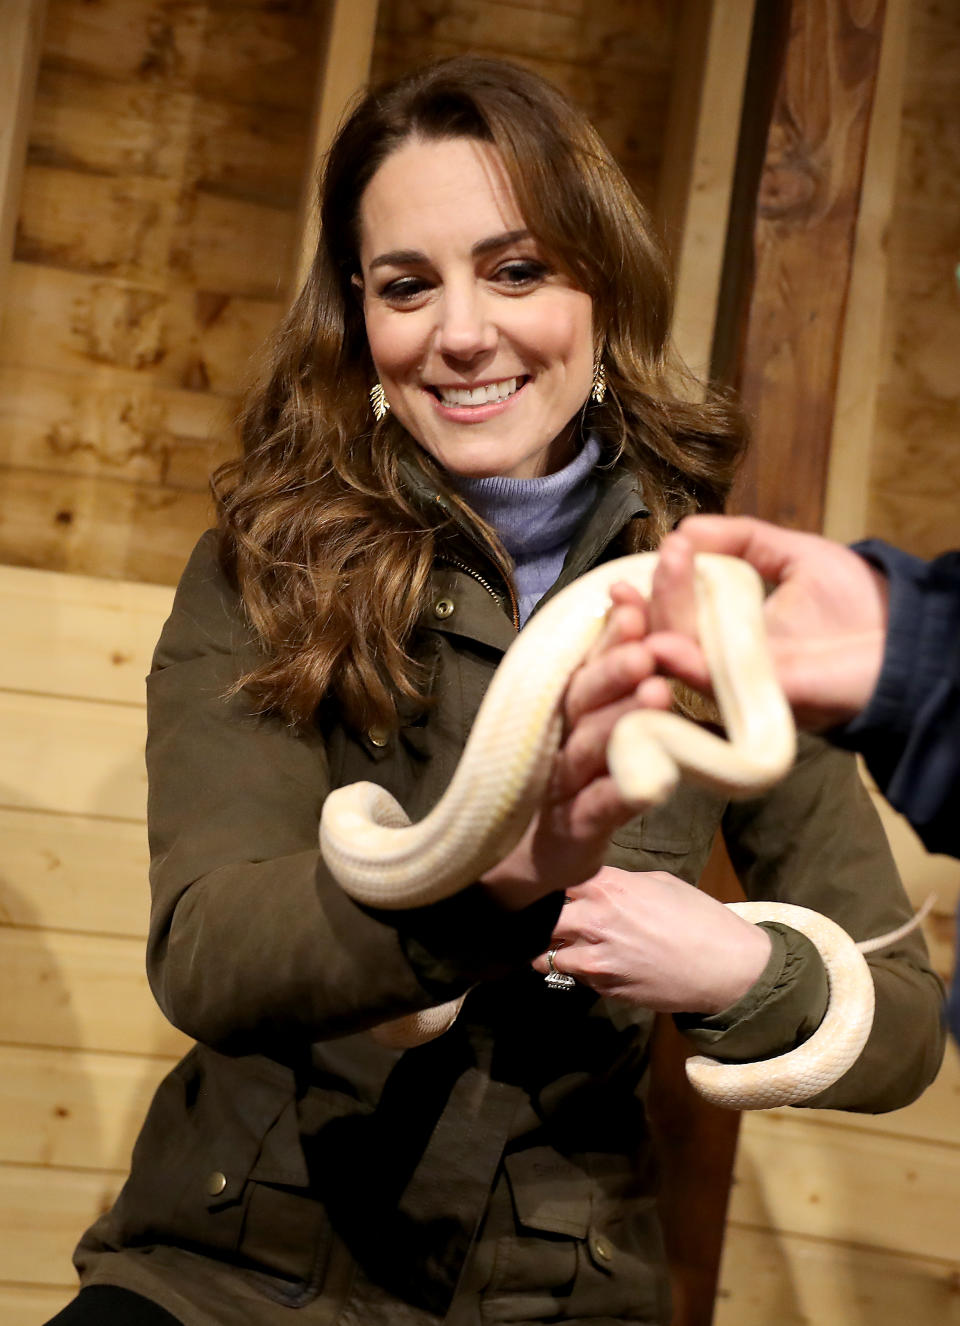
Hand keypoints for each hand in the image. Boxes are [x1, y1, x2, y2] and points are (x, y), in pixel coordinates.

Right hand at [481, 598, 671, 910]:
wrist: (533, 853)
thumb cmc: (577, 776)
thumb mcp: (594, 717)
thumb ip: (611, 661)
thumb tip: (632, 596)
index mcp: (566, 707)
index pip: (586, 663)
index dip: (609, 637)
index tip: (634, 609)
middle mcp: (559, 739)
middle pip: (580, 700)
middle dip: (611, 672)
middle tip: (644, 651)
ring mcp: (563, 785)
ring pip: (590, 749)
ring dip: (620, 721)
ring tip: (657, 694)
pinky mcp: (575, 829)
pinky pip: (600, 808)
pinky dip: (623, 793)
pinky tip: (652, 780)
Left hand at [531, 868, 771, 1013]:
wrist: (727, 967)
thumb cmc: (698, 918)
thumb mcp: (659, 883)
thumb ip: (619, 882)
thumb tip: (594, 885)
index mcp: (608, 886)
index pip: (554, 879)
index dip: (549, 883)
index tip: (546, 886)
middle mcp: (593, 920)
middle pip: (540, 918)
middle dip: (539, 918)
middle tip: (541, 918)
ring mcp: (595, 959)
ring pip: (545, 954)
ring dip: (551, 948)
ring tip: (562, 944)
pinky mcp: (603, 988)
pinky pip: (574, 976)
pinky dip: (576, 969)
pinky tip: (591, 962)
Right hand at [642, 515, 889, 730]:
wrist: (909, 636)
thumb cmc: (858, 604)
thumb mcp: (792, 555)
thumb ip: (742, 539)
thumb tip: (686, 529)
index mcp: (726, 632)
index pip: (674, 616)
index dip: (651, 594)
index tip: (639, 566)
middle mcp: (726, 662)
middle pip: (668, 636)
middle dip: (655, 599)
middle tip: (668, 557)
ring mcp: (742, 683)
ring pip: (681, 658)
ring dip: (664, 618)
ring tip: (669, 570)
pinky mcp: (765, 698)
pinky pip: (713, 687)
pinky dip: (684, 665)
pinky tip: (663, 641)